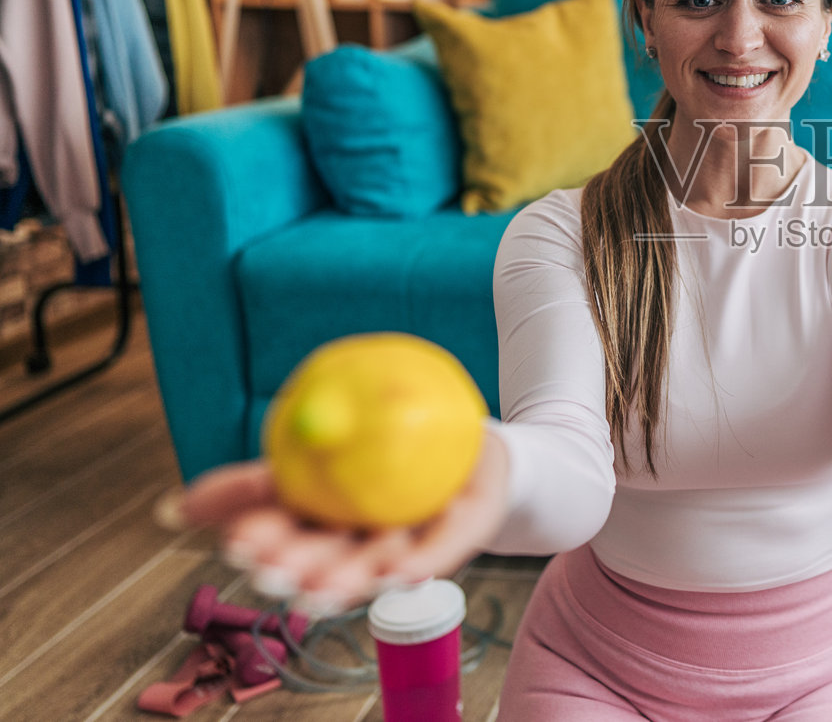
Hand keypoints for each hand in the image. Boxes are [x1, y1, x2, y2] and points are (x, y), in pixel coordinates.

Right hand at [154, 430, 511, 617]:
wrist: (466, 440)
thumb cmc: (378, 446)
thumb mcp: (306, 454)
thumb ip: (246, 484)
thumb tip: (171, 511)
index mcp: (324, 526)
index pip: (285, 538)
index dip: (262, 546)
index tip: (237, 545)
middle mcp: (364, 543)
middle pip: (327, 562)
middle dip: (298, 572)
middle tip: (273, 569)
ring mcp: (412, 541)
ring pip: (376, 564)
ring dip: (347, 580)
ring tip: (322, 585)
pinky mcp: (459, 533)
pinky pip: (442, 548)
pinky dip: (421, 562)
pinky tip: (402, 570)